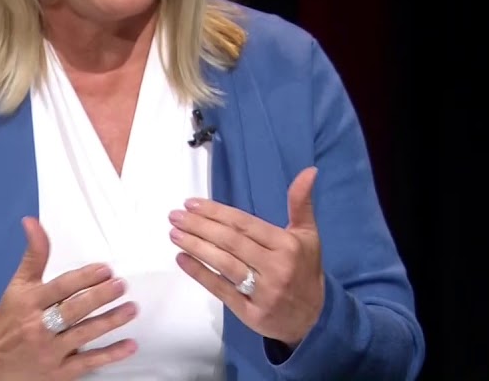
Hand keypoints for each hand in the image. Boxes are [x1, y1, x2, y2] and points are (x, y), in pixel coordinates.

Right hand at [0, 217, 137, 379]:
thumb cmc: (9, 318)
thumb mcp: (18, 285)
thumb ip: (33, 255)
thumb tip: (32, 222)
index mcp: (29, 303)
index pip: (60, 288)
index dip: (83, 278)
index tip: (105, 270)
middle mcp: (39, 327)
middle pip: (74, 311)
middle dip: (100, 297)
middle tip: (121, 285)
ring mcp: (50, 351)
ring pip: (84, 334)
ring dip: (110, 321)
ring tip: (131, 309)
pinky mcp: (59, 372)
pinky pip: (88, 362)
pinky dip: (110, 355)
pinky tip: (129, 345)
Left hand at [169, 167, 324, 347]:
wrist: (314, 318)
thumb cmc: (305, 270)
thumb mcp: (308, 235)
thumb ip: (301, 203)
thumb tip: (309, 171)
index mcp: (287, 245)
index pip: (244, 224)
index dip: (216, 213)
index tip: (191, 203)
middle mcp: (275, 267)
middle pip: (230, 242)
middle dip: (199, 226)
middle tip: (175, 216)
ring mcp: (263, 292)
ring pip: (224, 264)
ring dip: (195, 247)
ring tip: (175, 234)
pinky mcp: (250, 313)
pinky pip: (221, 290)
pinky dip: (200, 273)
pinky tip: (182, 259)